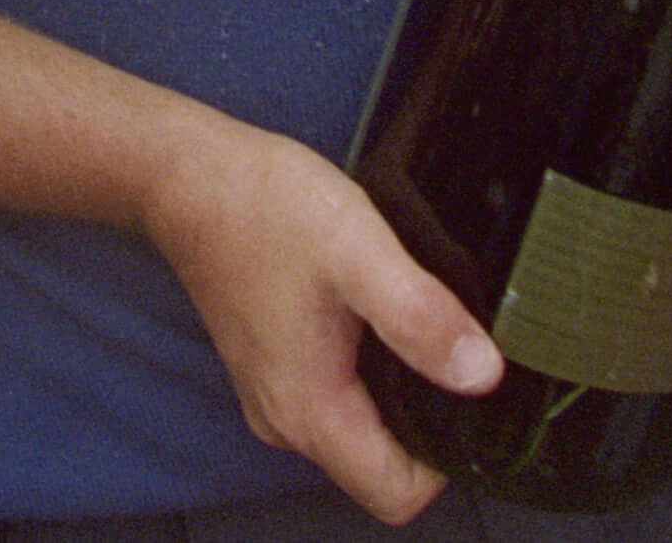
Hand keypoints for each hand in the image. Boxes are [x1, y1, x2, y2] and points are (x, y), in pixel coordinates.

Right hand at [139, 118, 489, 522]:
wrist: (188, 176)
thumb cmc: (262, 207)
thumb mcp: (358, 252)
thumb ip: (421, 317)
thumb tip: (483, 375)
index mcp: (309, 411)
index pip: (398, 495)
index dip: (447, 460)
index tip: (468, 393)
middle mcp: (285, 422)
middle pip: (382, 468)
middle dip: (428, 421)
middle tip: (449, 345)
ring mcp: (274, 398)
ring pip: (362, 432)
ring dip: (399, 392)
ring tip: (413, 321)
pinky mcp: (272, 369)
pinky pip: (338, 399)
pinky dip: (369, 371)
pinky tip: (374, 313)